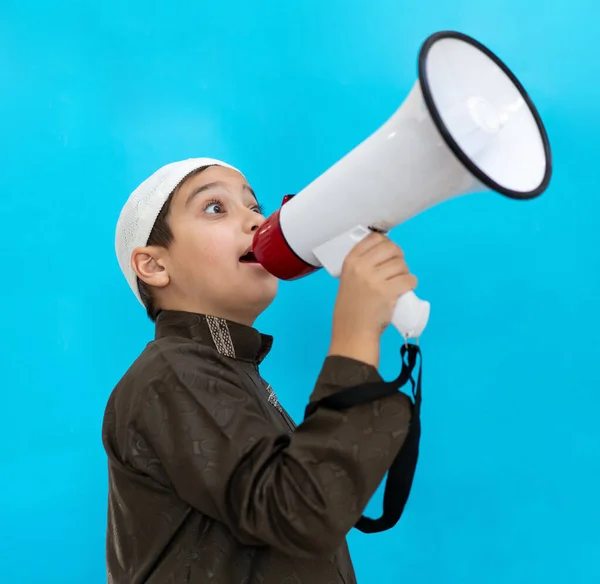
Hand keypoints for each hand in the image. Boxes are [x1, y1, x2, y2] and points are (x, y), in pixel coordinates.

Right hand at [329, 232, 416, 367]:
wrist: (352, 331)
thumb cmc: (351, 307)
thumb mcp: (348, 279)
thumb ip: (361, 265)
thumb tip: (384, 253)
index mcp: (351, 261)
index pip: (374, 238)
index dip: (386, 242)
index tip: (388, 252)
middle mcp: (361, 267)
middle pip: (391, 248)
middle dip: (399, 257)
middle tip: (398, 268)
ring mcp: (374, 279)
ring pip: (401, 265)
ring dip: (405, 272)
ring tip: (399, 282)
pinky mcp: (387, 292)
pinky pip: (408, 279)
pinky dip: (411, 283)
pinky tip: (406, 287)